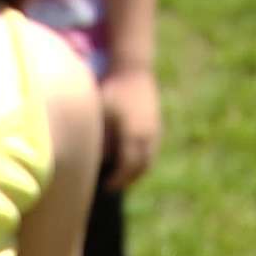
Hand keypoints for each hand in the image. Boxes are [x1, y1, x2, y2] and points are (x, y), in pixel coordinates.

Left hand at [100, 68, 159, 190]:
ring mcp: (155, 130)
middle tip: (112, 185)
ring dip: (136, 170)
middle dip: (127, 179)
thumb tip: (99, 160)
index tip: (106, 187)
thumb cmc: (112, 89)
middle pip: (141, 168)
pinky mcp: (156, 123)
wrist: (133, 68)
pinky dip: (141, 158)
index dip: (117, 180)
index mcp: (134, 136)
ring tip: (121, 174)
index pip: (127, 167)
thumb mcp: (102, 114)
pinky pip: (151, 148)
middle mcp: (148, 136)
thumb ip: (102, 139)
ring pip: (149, 159)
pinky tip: (128, 157)